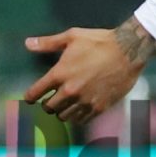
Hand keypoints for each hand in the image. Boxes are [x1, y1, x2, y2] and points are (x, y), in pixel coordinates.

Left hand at [21, 19, 155, 125]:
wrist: (128, 51)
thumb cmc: (99, 41)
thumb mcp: (72, 36)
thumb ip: (47, 43)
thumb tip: (27, 43)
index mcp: (60, 73)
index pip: (36, 92)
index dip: (30, 96)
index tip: (30, 98)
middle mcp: (70, 91)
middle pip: (48, 108)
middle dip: (47, 104)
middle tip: (50, 99)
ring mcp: (84, 101)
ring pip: (63, 116)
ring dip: (61, 111)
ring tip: (65, 104)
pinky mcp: (98, 108)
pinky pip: (80, 120)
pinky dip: (76, 116)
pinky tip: (78, 109)